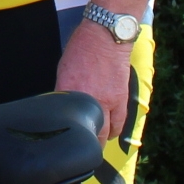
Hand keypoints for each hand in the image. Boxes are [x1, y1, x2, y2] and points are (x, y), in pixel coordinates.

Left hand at [56, 22, 132, 143]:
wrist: (105, 36)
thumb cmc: (82, 48)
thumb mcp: (63, 69)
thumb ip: (64, 90)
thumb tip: (63, 104)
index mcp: (68, 91)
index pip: (64, 120)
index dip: (63, 133)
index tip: (62, 140)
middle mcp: (87, 100)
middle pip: (86, 132)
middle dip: (84, 141)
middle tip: (81, 146)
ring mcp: (106, 102)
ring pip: (104, 132)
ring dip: (100, 140)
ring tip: (96, 145)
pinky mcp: (121, 100)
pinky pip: (119, 123)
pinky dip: (115, 132)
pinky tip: (111, 135)